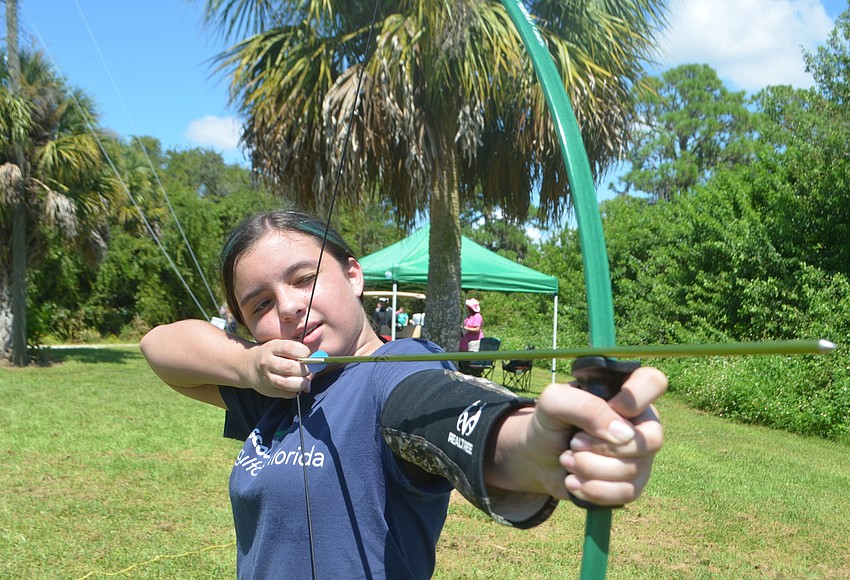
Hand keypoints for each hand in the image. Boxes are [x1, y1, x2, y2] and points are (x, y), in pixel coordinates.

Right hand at [247, 339, 312, 398]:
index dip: (304, 352)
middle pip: (288, 367)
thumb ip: (298, 353)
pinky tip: (297, 386)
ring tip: (305, 381)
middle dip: (304, 370)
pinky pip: (286, 393)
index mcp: (272, 347)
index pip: (290, 348)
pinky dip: (296, 391)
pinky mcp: (268, 389)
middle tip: (309, 370)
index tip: (308, 355)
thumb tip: (316, 366)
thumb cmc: (273, 354)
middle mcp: (267, 361)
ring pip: (285, 383)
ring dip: (300, 383)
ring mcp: (266, 377)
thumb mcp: (280, 346)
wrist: (248, 365)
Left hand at [487, 367, 665, 505]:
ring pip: (634, 469)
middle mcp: (640, 422)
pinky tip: (573, 481)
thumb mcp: (554, 403)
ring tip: (566, 460)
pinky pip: (626, 492)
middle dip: (603, 447)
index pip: (654, 382)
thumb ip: (586, 407)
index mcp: (625, 390)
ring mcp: (640, 455)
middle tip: (574, 442)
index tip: (610, 408)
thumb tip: (623, 434)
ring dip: (590, 468)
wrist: (537, 456)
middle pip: (652, 439)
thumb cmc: (550, 421)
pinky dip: (593, 489)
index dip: (635, 398)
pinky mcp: (632, 483)